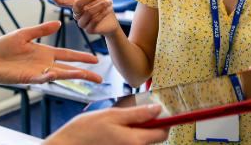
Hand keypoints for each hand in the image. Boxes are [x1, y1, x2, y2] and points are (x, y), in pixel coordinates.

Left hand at [0, 21, 102, 86]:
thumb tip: (58, 23)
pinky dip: (48, 77)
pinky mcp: (27, 78)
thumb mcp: (23, 34)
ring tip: (85, 75)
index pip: (68, 55)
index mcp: (45, 52)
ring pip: (59, 75)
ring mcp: (37, 72)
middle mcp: (44, 63)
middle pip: (69, 69)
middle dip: (85, 73)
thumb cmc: (2, 47)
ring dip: (72, 75)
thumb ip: (41, 29)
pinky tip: (55, 75)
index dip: (82, 57)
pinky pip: (41, 78)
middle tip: (100, 78)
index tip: (96, 59)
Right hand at [44, 104, 169, 144]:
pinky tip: (114, 129)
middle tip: (135, 112)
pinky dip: (128, 134)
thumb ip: (138, 113)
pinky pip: (130, 143)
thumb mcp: (113, 115)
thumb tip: (158, 109)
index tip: (161, 110)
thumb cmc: (85, 131)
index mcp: (134, 141)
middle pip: (153, 137)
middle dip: (149, 123)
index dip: (165, 120)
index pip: (162, 133)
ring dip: (137, 128)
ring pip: (141, 139)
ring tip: (120, 120)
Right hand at [49, 0, 119, 36]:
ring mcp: (82, 24)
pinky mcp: (89, 30)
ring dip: (100, 6)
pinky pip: (94, 20)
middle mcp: (77, 15)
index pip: (63, 3)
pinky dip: (102, 13)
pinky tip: (108, 9)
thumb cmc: (102, 6)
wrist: (112, 21)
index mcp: (76, 6)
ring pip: (88, 13)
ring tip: (109, 2)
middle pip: (78, 5)